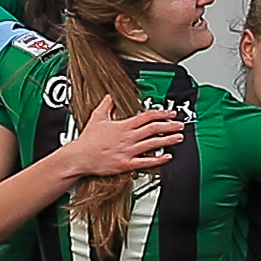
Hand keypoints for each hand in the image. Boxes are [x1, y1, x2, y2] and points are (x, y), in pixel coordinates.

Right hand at [64, 95, 182, 177]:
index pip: (146, 116)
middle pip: (153, 129)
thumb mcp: (96, 117)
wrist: (80, 157)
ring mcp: (128, 151)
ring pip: (153, 144)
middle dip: (169, 126)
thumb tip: (110, 96)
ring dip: (168, 140)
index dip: (161, 114)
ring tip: (179, 138)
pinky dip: (158, 160)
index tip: (171, 113)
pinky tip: (167, 157)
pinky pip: (146, 162)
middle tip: (180, 125)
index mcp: (123, 126)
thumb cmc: (87, 140)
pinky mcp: (127, 164)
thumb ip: (106, 105)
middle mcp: (128, 137)